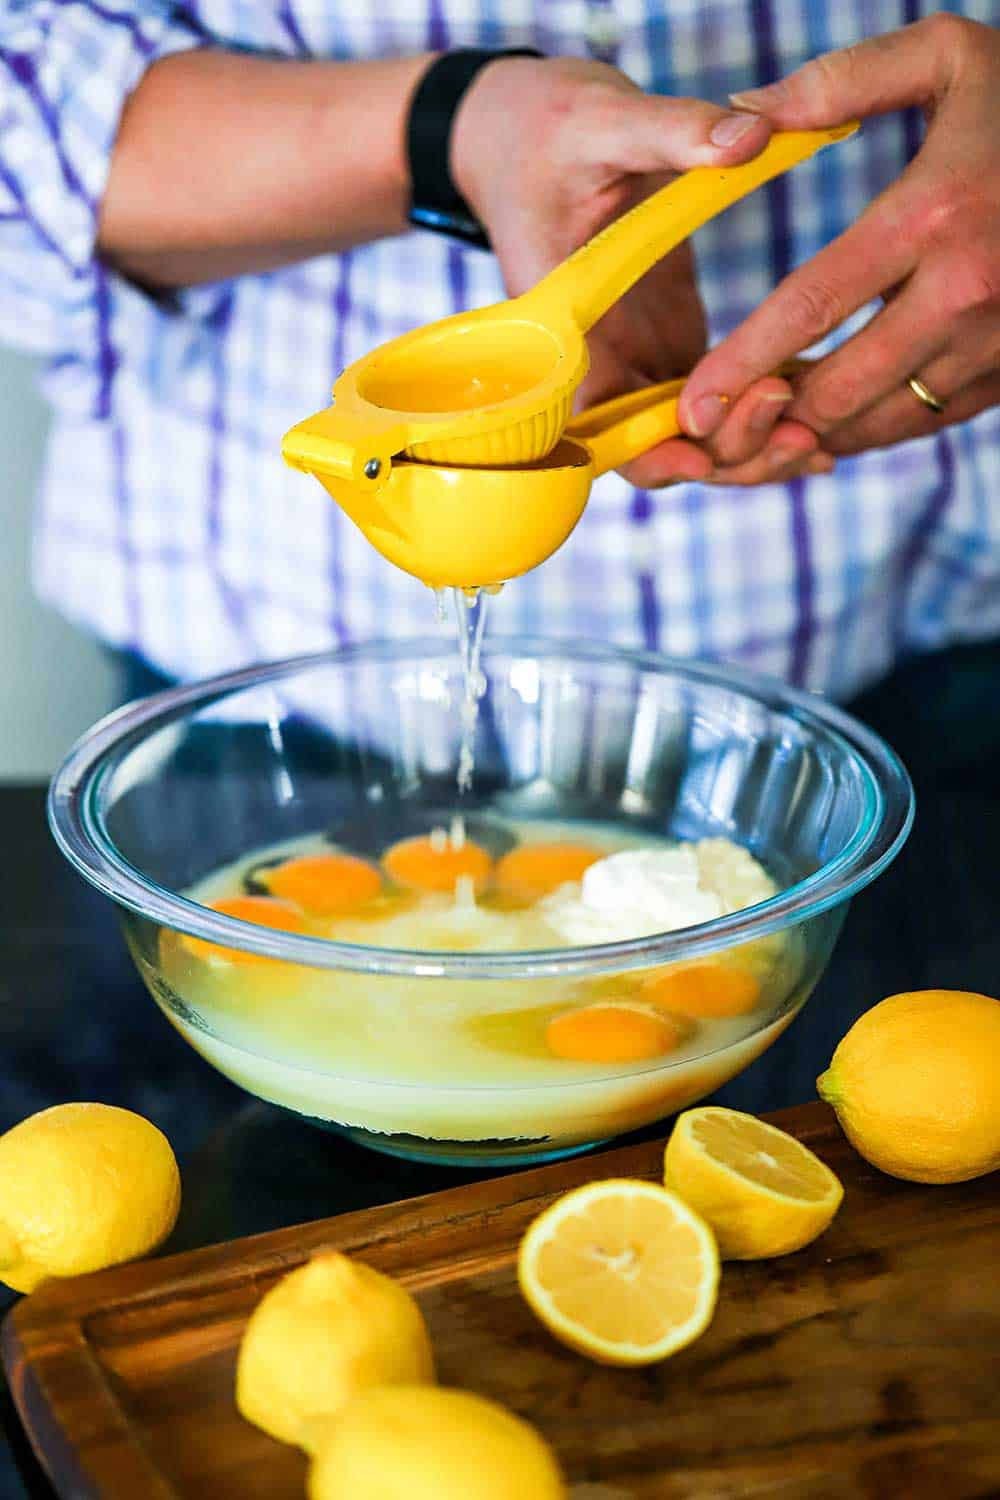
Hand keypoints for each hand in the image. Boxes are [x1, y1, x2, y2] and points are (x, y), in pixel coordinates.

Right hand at [452, 56, 824, 486]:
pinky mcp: (671, 345)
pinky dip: (759, 417)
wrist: (534, 134)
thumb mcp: (602, 121)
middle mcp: (600, 360)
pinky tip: (815, 418)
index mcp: (566, 328)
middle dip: (724, 455)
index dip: (648, 453)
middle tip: (798, 433)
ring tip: (817, 442)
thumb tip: (752, 134)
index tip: (705, 457)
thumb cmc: (548, 129)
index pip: (598, 424)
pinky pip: (715, 404)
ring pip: (692, 438)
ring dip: (749, 448)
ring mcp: (638, 359)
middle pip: (657, 451)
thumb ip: (673, 130)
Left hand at [678, 16, 999, 460]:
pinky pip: (921, 424)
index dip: (742, 362)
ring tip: (761, 418)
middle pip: (840, 388)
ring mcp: (993, 343)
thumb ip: (841, 80)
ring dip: (813, 429)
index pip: (812, 306)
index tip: (691, 403)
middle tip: (716, 423)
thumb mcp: (947, 57)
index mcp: (933, 216)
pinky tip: (828, 413)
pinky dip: (867, 428)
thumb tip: (741, 115)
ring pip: (878, 422)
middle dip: (767, 417)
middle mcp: (966, 292)